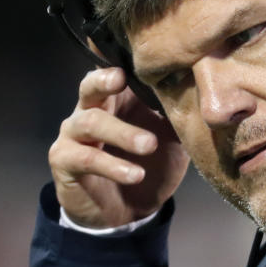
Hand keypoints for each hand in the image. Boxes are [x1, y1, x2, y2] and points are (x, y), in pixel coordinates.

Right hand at [49, 67, 189, 228]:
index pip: (116, 70)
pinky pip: (85, 158)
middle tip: (120, 79)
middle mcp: (91, 109)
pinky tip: (135, 174)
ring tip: (148, 145)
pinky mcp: (64, 161)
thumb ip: (178, 118)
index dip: (123, 60)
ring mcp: (73, 134)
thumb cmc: (149, 167)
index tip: (139, 53)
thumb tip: (201, 95)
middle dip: (104, 79)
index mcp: (117, 99)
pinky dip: (112, 166)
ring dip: (121, 132)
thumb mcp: (171, 141)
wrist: (126, 213)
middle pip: (90, 84)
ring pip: (90, 121)